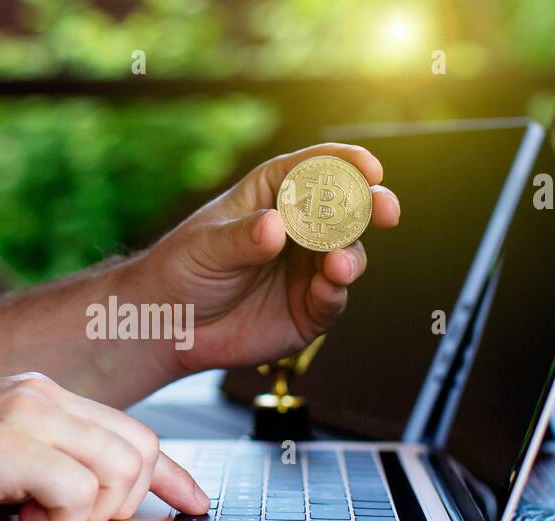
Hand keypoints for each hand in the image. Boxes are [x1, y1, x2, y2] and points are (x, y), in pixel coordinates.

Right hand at [0, 372, 207, 520]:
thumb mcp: (6, 466)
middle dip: (125, 501)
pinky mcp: (4, 444)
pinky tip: (23, 520)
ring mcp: (23, 415)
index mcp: (43, 398)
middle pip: (138, 450)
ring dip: (91, 512)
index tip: (195, 504)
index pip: (133, 430)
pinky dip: (61, 519)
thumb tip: (115, 503)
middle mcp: (40, 396)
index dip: (171, 473)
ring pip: (117, 470)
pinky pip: (77, 489)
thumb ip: (58, 470)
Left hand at [126, 143, 399, 371]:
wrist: (169, 323)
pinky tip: (328, 287)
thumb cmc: (184, 269)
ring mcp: (308, 269)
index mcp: (274, 194)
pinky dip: (335, 292)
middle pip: (346, 209)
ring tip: (338, 264)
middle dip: (370, 206)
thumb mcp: (206, 246)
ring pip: (348, 254)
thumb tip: (276, 227)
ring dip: (350, 256)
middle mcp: (300, 228)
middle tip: (385, 209)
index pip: (316, 169)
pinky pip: (333, 298)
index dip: (346, 164)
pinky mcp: (309, 308)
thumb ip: (243, 238)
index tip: (369, 168)